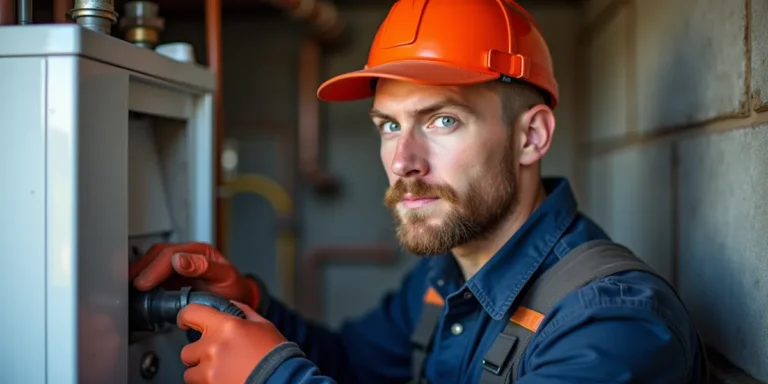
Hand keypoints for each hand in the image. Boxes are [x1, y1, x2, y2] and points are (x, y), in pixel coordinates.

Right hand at [130, 242, 260, 309]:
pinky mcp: (172, 278)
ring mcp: (178, 266)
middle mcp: (186, 255)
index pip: (170, 254)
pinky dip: (142, 282)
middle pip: (156, 255)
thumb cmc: (233, 288)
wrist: (237, 299)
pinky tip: (135, 292)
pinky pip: (153, 276)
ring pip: (152, 263)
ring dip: (138, 274)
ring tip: (126, 288)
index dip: (154, 269)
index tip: (144, 284)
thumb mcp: (225, 276)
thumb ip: (205, 267)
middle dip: (140, 269)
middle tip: (129, 286)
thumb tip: (180, 260)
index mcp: (199, 251)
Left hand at [177, 301, 286, 383]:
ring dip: (201, 371)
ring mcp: (210, 370)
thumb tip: (229, 305)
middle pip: (187, 350)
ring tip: (222, 372)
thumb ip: (242, 312)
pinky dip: (207, 383)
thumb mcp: (263, 325)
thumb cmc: (276, 355)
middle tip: (217, 356)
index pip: (191, 313)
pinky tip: (225, 379)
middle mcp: (213, 347)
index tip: (185, 321)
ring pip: (190, 371)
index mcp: (226, 326)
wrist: (283, 381)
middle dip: (199, 353)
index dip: (185, 317)